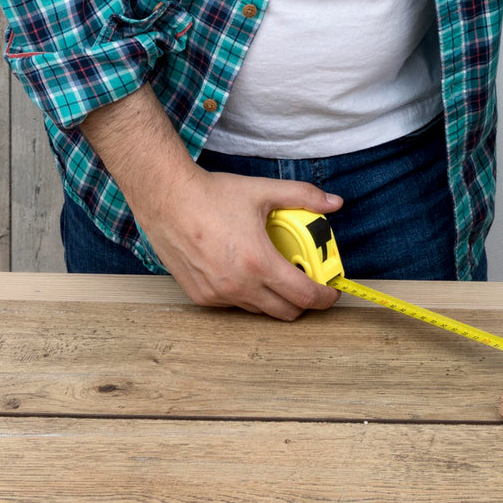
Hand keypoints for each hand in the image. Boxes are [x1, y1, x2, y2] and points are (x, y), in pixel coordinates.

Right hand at [81, 85, 343, 320]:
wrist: (167, 199)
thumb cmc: (213, 195)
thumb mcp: (263, 190)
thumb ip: (303, 197)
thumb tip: (335, 203)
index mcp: (259, 262)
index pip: (303, 296)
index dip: (323, 297)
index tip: (331, 292)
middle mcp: (239, 286)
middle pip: (285, 312)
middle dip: (303, 302)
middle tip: (307, 283)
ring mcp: (218, 295)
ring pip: (259, 310)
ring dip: (274, 299)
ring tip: (277, 275)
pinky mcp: (201, 296)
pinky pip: (233, 305)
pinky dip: (247, 295)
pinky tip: (246, 272)